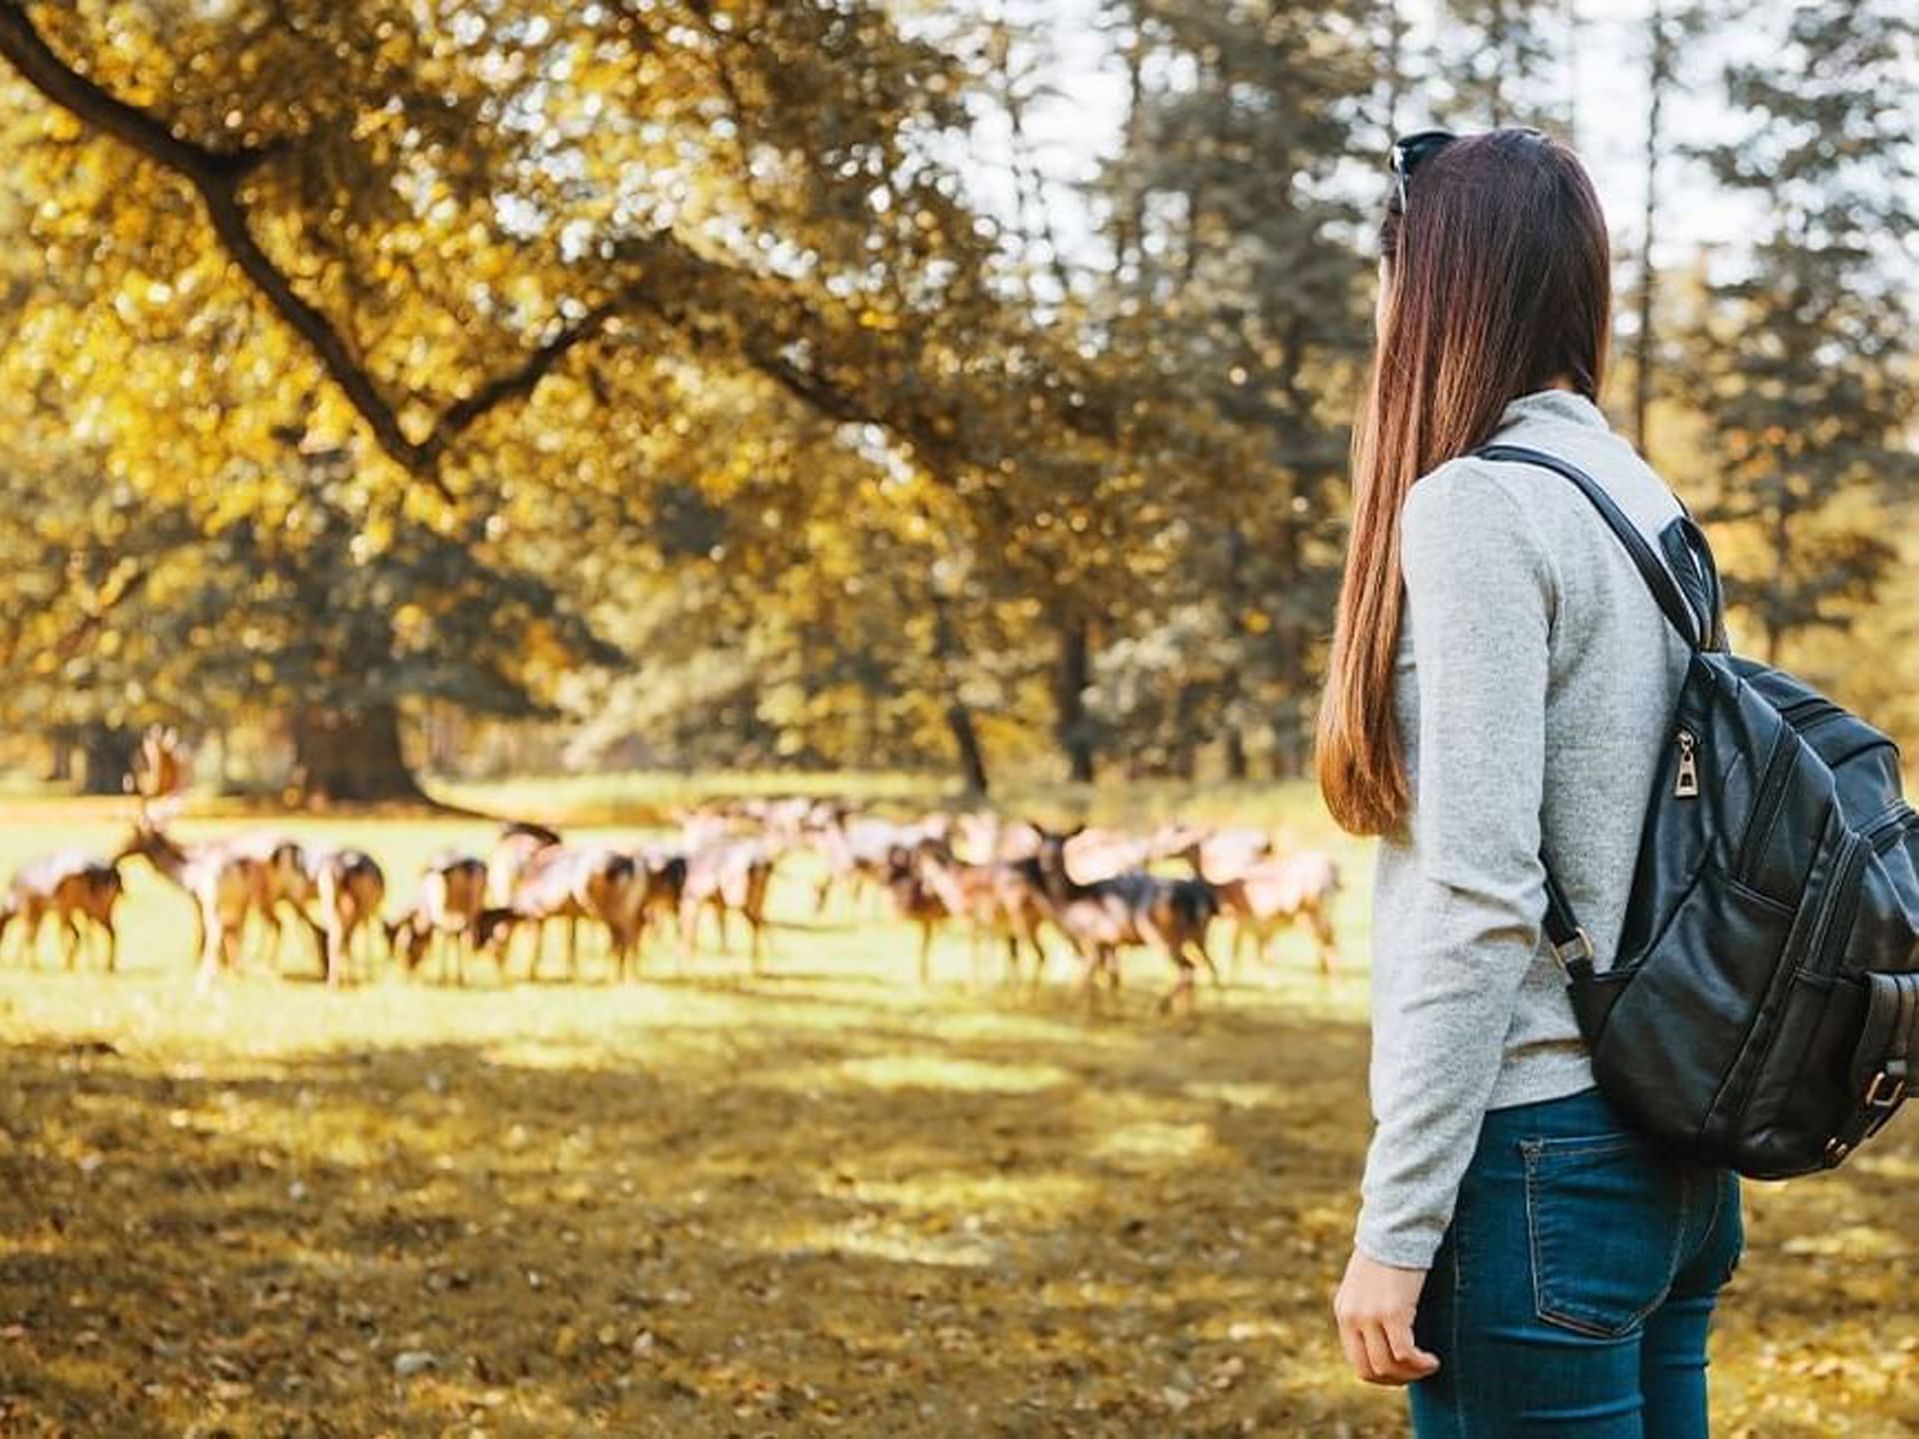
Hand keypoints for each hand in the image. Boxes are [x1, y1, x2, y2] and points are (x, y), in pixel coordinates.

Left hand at [1333, 1248, 1440, 1385]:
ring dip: (1411, 1374)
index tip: (1404, 1371)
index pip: (1356, 1362)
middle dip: (1396, 1380)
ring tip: (1429, 1365)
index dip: (1382, 1375)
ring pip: (1388, 1366)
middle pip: (1369, 1371)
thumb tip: (1385, 1339)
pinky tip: (1432, 1359)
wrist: (1395, 1228)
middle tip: (1417, 1373)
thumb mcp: (1368, 1286)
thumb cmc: (1389, 1255)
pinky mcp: (1392, 1311)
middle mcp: (1352, 1316)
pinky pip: (1404, 1353)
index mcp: (1344, 1312)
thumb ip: (1369, 1310)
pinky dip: (1420, 1363)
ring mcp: (1370, 1315)